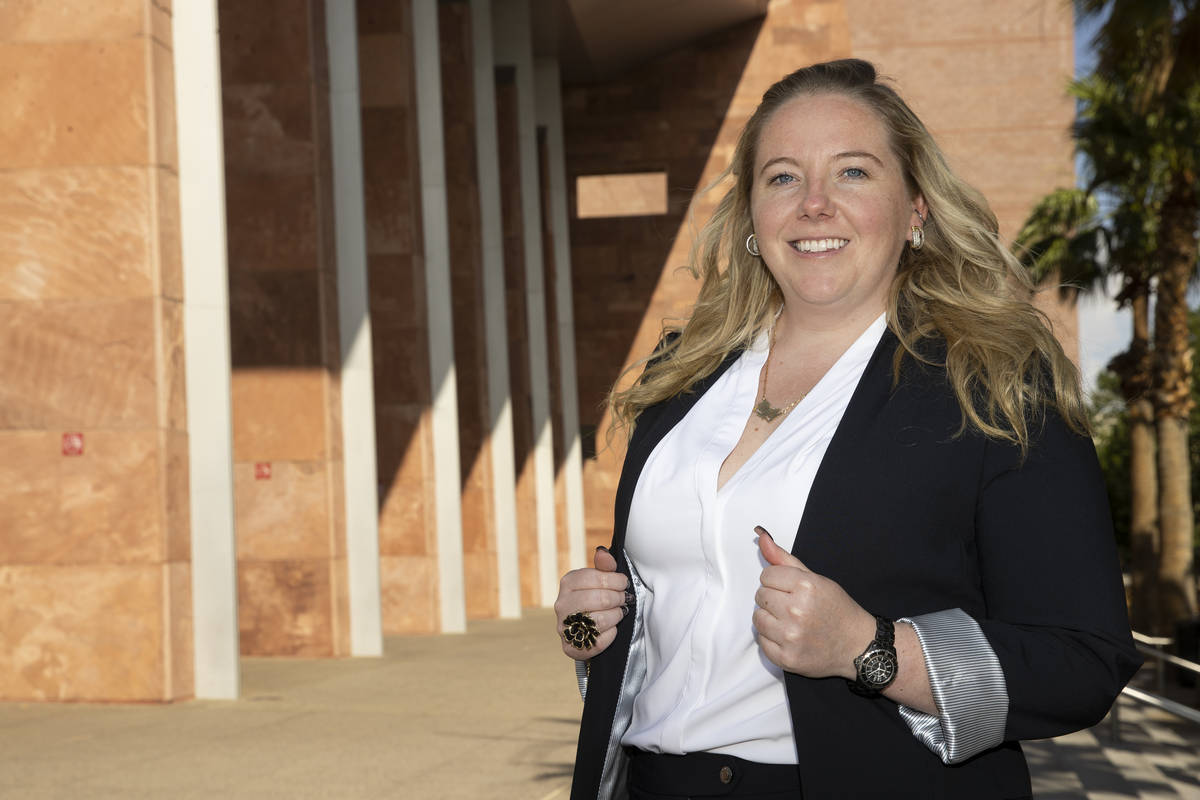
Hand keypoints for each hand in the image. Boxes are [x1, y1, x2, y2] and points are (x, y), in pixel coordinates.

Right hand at [554, 547, 629, 658]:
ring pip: (598, 621)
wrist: (587, 630)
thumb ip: (604, 566)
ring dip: (615, 616)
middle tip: (624, 599)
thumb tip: (602, 552)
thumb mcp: (600, 580)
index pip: (593, 577)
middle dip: (617, 599)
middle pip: (597, 599)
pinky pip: (597, 642)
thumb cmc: (596, 599)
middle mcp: (562, 604)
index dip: (614, 580)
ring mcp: (564, 627)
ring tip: (619, 613)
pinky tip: (611, 629)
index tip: (624, 584)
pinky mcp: (570, 647)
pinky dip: (610, 636)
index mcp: (568, 583)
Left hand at [753, 527, 874, 678]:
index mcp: (806, 586)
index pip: (766, 576)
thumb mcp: (815, 578)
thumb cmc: (837, 610)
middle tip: (793, 607)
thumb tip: (760, 536)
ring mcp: (791, 636)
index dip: (777, 582)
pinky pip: (762, 641)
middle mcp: (797, 611)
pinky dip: (772, 639)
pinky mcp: (787, 658)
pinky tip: (790, 637)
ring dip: (770, 619)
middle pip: (760, 596)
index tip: (791, 590)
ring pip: (758, 618)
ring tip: (790, 622)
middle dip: (774, 599)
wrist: (858, 646)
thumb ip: (784, 558)